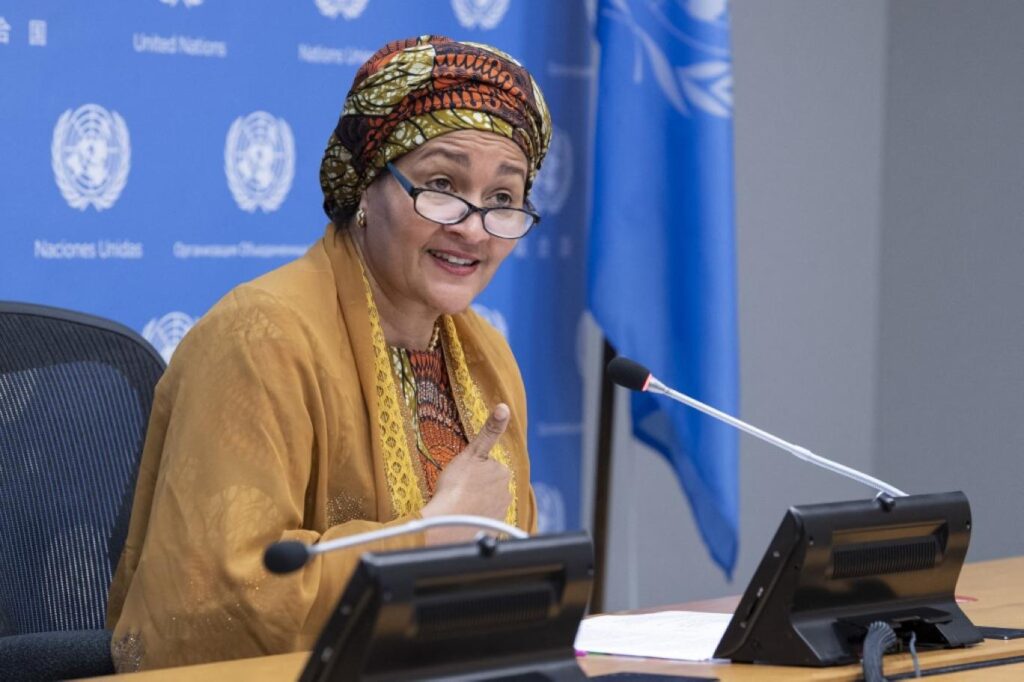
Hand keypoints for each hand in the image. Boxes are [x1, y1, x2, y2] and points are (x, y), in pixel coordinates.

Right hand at [420, 403, 513, 544]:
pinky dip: (475, 518)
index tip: (461, 476)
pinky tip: (462, 517)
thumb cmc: (456, 486)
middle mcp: (507, 493)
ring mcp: (499, 512)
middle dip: (475, 486)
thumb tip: (504, 407)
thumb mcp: (472, 452)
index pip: (488, 466)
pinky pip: (483, 519)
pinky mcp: (492, 528)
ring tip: (458, 503)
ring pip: (486, 502)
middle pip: (488, 484)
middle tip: (458, 489)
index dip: (472, 470)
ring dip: (474, 502)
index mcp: (503, 472)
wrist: (447, 522)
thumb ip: (490, 431)